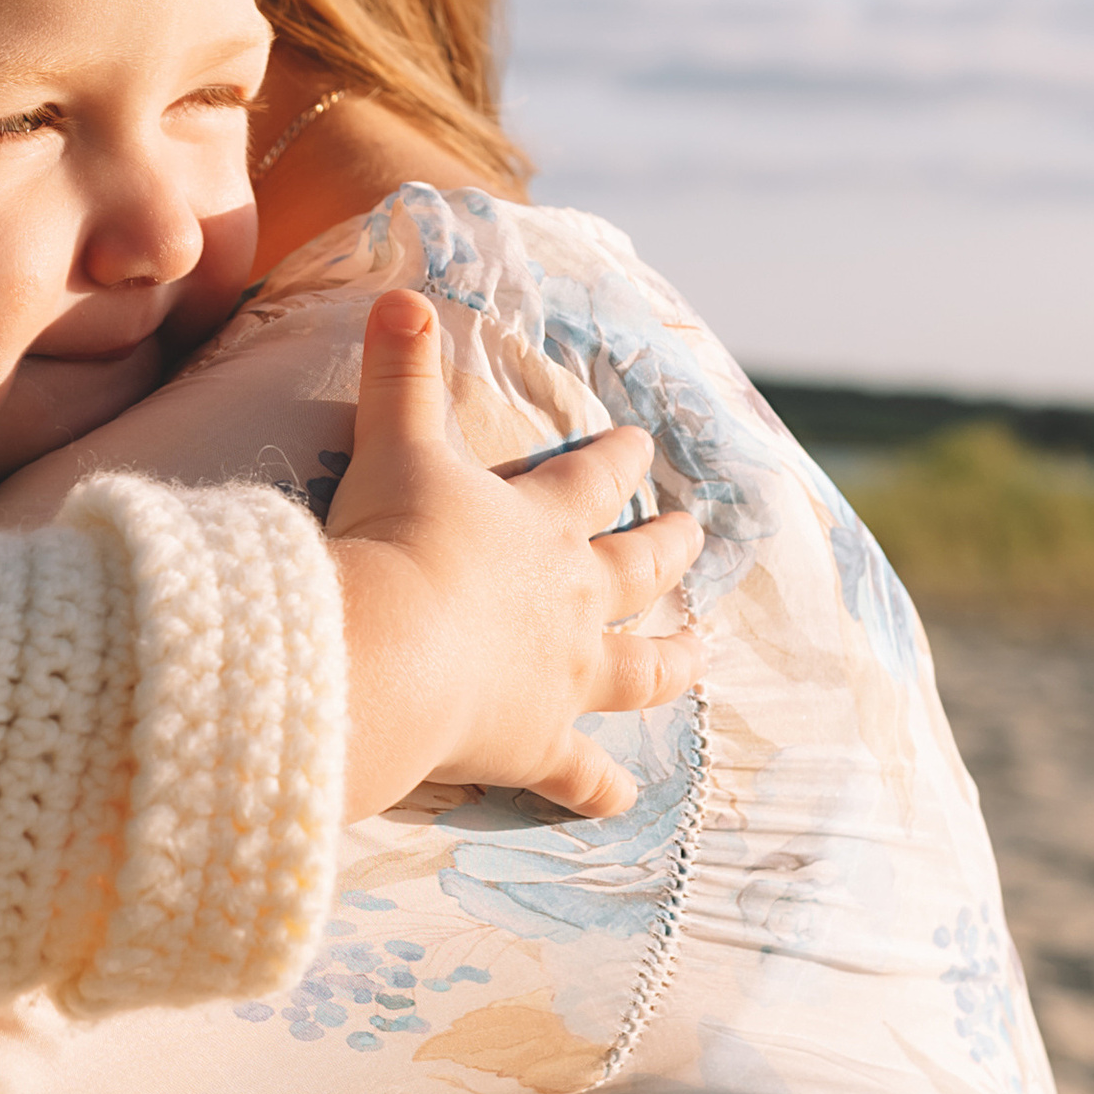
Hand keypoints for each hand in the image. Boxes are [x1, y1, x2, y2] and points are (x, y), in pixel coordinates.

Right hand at [327, 293, 703, 820]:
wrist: (391, 647)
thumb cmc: (394, 541)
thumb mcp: (394, 445)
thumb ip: (401, 373)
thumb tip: (400, 292)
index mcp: (543, 525)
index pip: (594, 480)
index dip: (618, 460)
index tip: (642, 445)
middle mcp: (573, 601)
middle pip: (638, 571)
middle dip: (668, 550)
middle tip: (696, 536)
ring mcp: (566, 678)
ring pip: (640, 670)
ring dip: (672, 660)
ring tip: (701, 652)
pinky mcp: (540, 746)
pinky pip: (580, 775)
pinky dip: (600, 789)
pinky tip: (621, 801)